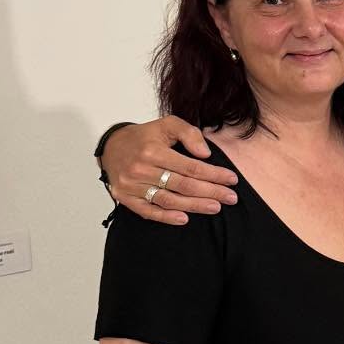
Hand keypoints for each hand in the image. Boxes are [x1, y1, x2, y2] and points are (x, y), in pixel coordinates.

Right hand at [102, 117, 237, 224]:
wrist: (111, 147)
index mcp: (153, 150)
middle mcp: (141, 169)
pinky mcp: (125, 197)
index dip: (213, 174)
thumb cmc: (145, 137)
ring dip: (194, 206)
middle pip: (183, 185)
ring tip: (215, 207)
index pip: (190, 167)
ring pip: (168, 200)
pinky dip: (167, 217)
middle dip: (210, 192)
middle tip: (231, 198)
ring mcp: (132, 185)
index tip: (231, 179)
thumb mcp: (167, 124)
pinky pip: (148, 211)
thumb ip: (189, 133)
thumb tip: (205, 154)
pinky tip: (185, 218)